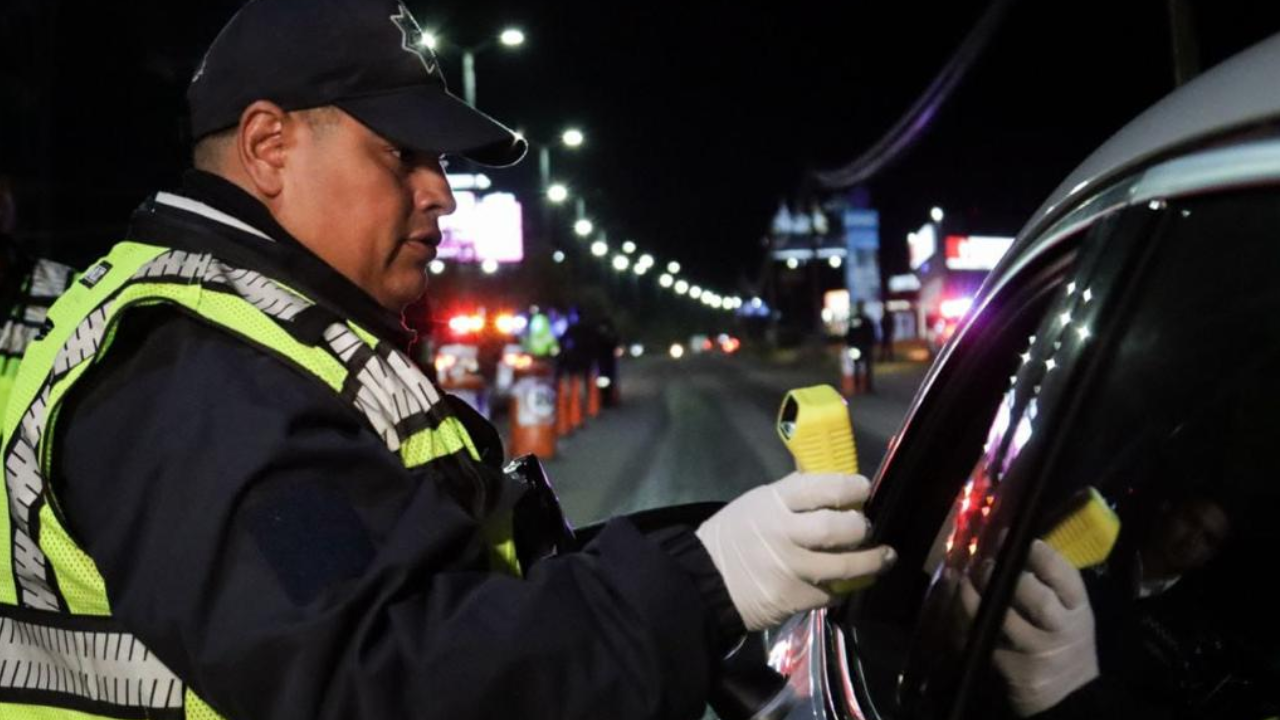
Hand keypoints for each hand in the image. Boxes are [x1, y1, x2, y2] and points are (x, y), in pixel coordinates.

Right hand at [696, 472, 895, 631]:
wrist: (704, 580)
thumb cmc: (733, 535)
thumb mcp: (756, 503)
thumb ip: (792, 496)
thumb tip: (832, 485)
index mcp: (773, 502)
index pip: (822, 487)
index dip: (851, 487)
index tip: (863, 489)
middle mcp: (784, 533)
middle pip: (839, 528)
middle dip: (861, 526)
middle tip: (865, 526)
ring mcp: (790, 569)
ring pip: (845, 565)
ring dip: (871, 561)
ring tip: (884, 557)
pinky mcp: (794, 598)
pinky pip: (832, 592)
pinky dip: (843, 587)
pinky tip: (847, 582)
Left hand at [960, 540, 1098, 716]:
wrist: (1070, 695)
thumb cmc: (1065, 639)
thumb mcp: (1071, 612)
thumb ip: (1051, 584)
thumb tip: (1014, 544)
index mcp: (1078, 609)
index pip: (1065, 577)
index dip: (1040, 555)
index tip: (1015, 539)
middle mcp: (1062, 630)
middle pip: (1034, 599)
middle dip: (1004, 576)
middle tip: (984, 564)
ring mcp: (1037, 652)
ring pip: (1000, 619)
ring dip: (974, 596)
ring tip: (963, 581)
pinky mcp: (1015, 670)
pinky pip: (982, 640)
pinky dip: (965, 622)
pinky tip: (957, 607)